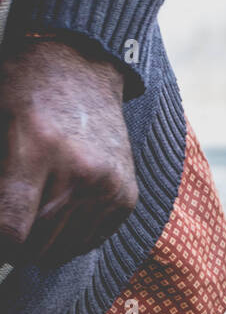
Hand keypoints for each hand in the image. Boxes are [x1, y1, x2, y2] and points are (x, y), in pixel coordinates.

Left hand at [0, 37, 137, 266]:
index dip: (1, 245)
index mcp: (39, 147)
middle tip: (11, 228)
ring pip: (65, 248)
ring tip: (32, 222)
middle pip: (38, 243)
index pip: (12, 227)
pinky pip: (90, 241)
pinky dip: (69, 240)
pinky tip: (59, 218)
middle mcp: (80, 171)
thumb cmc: (24, 87)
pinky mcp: (126, 197)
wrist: (82, 65)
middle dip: (17, 246)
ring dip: (43, 246)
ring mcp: (108, 187)